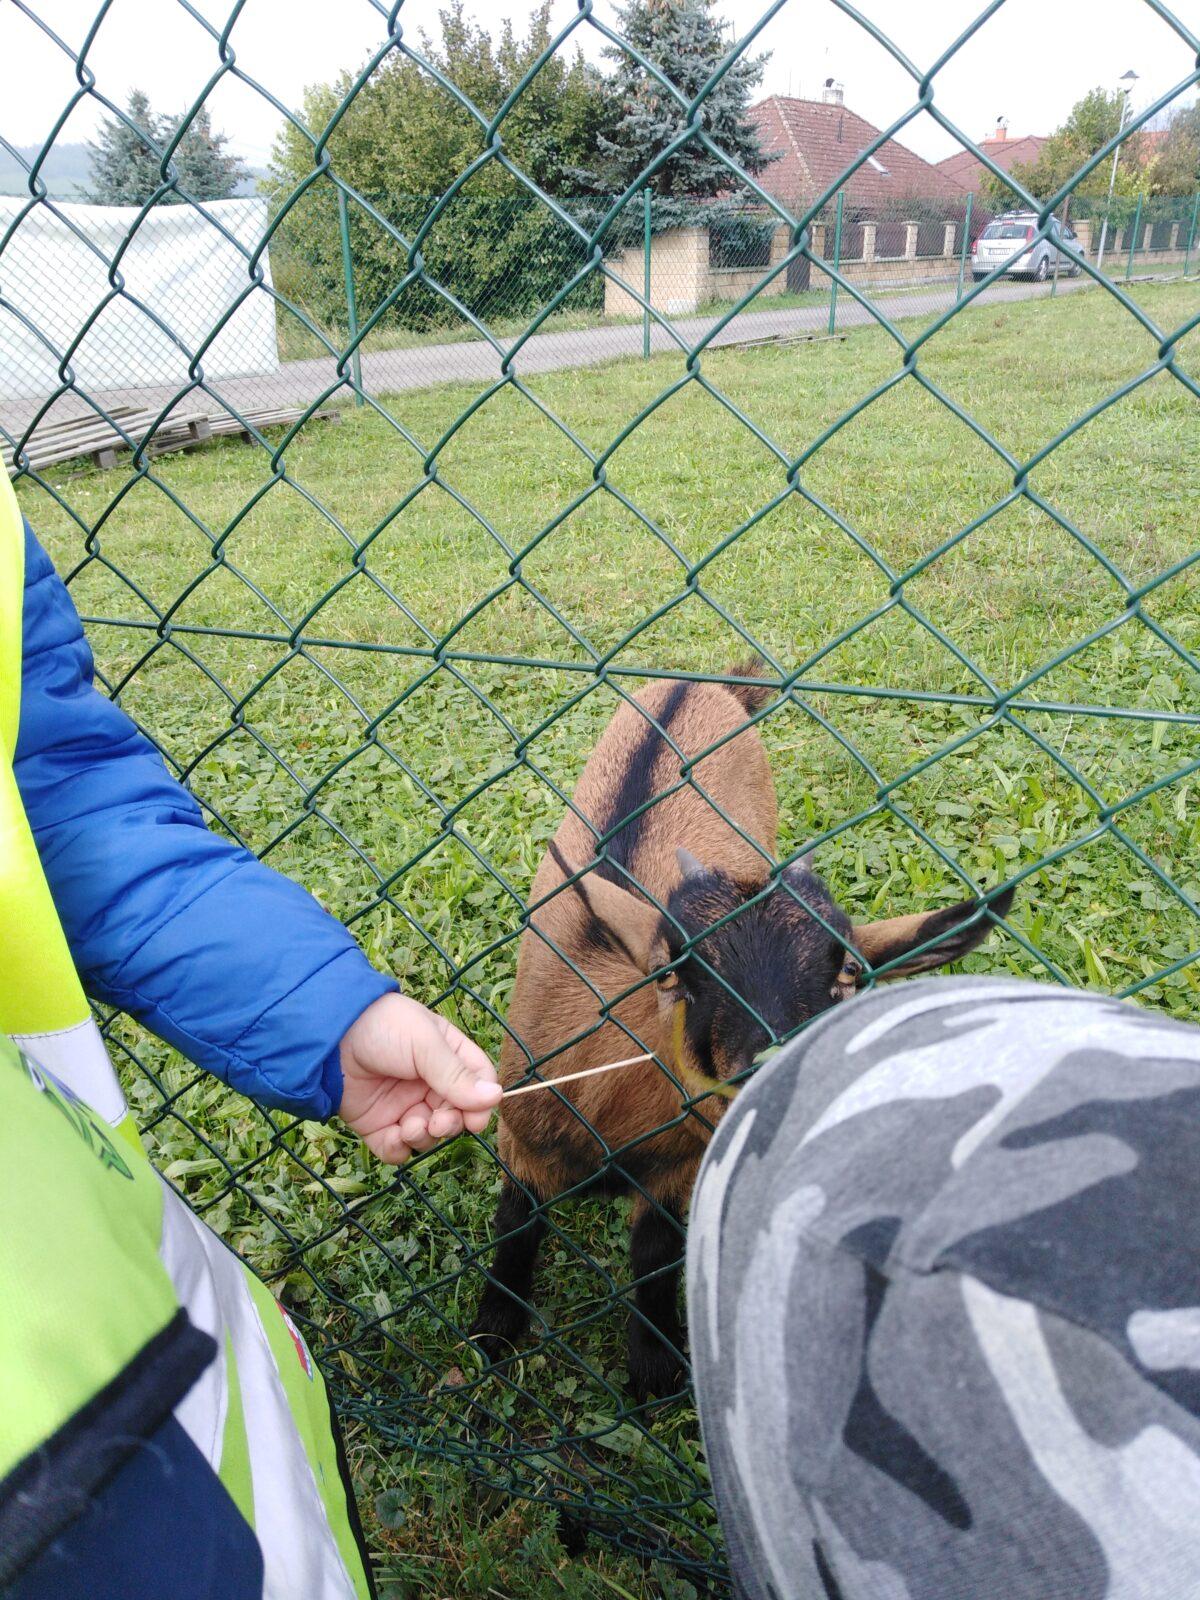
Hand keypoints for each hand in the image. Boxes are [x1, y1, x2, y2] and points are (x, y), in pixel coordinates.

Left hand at [338, 993, 500, 1164]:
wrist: (328, 1037)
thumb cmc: (382, 1027)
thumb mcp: (425, 1044)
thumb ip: (456, 1075)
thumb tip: (495, 1098)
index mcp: (447, 1056)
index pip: (477, 1083)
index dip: (480, 1103)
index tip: (475, 1119)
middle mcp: (428, 1083)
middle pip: (456, 1115)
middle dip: (450, 1123)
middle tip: (438, 1122)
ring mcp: (403, 1105)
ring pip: (429, 1136)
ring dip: (425, 1136)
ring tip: (410, 1125)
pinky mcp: (378, 1125)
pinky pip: (398, 1149)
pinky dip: (400, 1149)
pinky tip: (395, 1137)